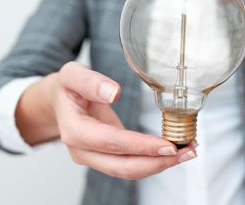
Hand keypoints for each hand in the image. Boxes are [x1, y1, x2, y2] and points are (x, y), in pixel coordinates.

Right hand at [17, 62, 196, 179]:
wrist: (57, 101)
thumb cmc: (66, 88)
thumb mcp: (72, 74)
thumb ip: (90, 81)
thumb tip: (112, 92)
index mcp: (74, 129)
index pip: (110, 142)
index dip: (140, 146)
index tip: (167, 144)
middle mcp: (82, 150)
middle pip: (122, 166)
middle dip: (157, 162)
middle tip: (186, 152)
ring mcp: (93, 157)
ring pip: (129, 170)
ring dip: (159, 164)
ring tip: (187, 152)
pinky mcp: (106, 158)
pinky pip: (130, 164)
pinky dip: (153, 160)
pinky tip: (173, 151)